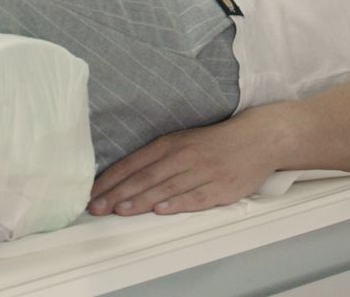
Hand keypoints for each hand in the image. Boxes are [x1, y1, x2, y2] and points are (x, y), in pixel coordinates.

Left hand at [87, 110, 287, 216]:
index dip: (111, 179)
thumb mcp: (183, 141)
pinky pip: (196, 197)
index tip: (91, 193)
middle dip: (118, 193)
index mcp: (171, 143)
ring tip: (120, 210)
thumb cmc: (214, 142)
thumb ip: (156, 158)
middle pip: (145, 177)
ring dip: (141, 200)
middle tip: (96, 207)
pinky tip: (161, 210)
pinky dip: (177, 204)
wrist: (257, 139)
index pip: (134, 163)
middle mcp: (183, 156)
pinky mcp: (221, 188)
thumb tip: (123, 177)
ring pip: (166, 188)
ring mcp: (202, 172)